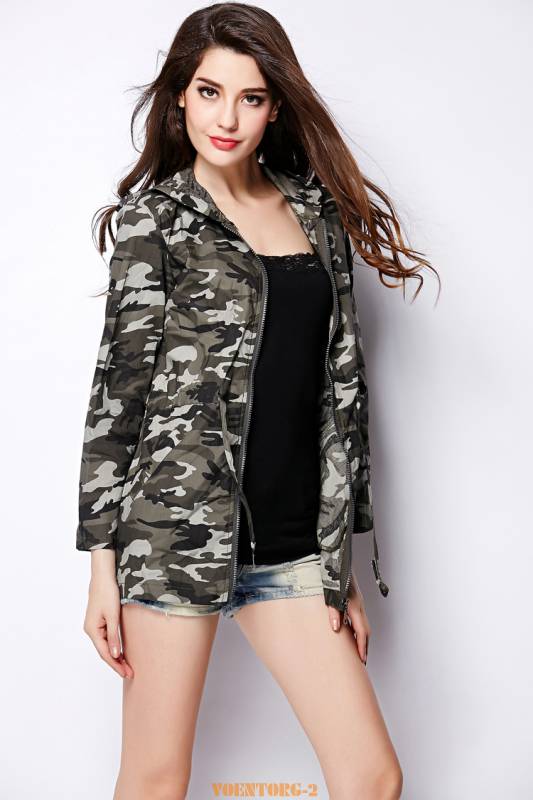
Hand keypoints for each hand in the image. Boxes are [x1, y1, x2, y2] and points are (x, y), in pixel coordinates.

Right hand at [83, 562, 133, 678]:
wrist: (103, 577)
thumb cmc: (107, 593)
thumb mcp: (113, 615)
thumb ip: (114, 636)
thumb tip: (115, 655)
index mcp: (92, 630)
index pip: (105, 653)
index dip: (116, 665)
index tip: (126, 673)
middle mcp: (91, 630)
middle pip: (105, 651)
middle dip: (117, 663)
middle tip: (130, 673)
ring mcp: (94, 626)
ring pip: (106, 646)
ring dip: (116, 656)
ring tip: (128, 666)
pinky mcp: (99, 622)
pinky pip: (107, 638)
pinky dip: (114, 646)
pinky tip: (122, 652)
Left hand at [328, 572, 369, 664]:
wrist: (336, 559)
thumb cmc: (332, 576)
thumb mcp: (330, 594)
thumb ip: (333, 612)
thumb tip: (336, 629)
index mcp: (354, 605)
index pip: (361, 631)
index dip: (362, 646)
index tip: (361, 660)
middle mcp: (359, 604)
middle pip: (366, 630)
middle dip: (365, 646)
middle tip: (361, 660)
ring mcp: (358, 601)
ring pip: (364, 624)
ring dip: (362, 638)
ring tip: (358, 651)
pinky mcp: (355, 599)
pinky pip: (360, 617)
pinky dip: (358, 628)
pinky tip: (351, 633)